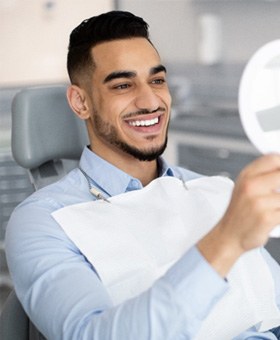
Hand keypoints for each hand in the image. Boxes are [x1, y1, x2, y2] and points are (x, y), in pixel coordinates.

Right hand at [198, 154, 279, 276]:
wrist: (228, 235)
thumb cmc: (240, 212)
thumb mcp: (245, 188)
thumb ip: (264, 176)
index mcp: (246, 176)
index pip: (273, 159)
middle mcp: (250, 186)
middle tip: (277, 195)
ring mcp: (258, 202)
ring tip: (274, 207)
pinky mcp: (266, 217)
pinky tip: (273, 216)